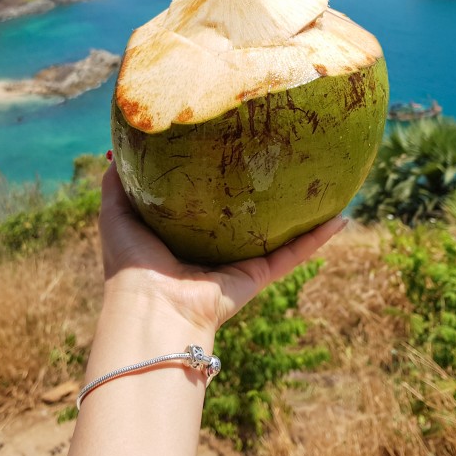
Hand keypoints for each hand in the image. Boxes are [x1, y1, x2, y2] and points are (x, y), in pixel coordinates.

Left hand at [98, 164, 345, 334]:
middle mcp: (214, 248)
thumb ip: (116, 182)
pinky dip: (318, 239)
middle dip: (267, 194)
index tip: (234, 147)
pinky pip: (294, 254)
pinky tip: (341, 217)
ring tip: (324, 185)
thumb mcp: (115, 212)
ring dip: (303, 215)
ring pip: (279, 234)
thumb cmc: (130, 262)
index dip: (218, 177)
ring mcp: (239, 262)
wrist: (152, 307)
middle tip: (286, 158)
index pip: (205, 201)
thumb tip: (114, 149)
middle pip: (247, 216)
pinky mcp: (257, 275)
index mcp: (182, 235)